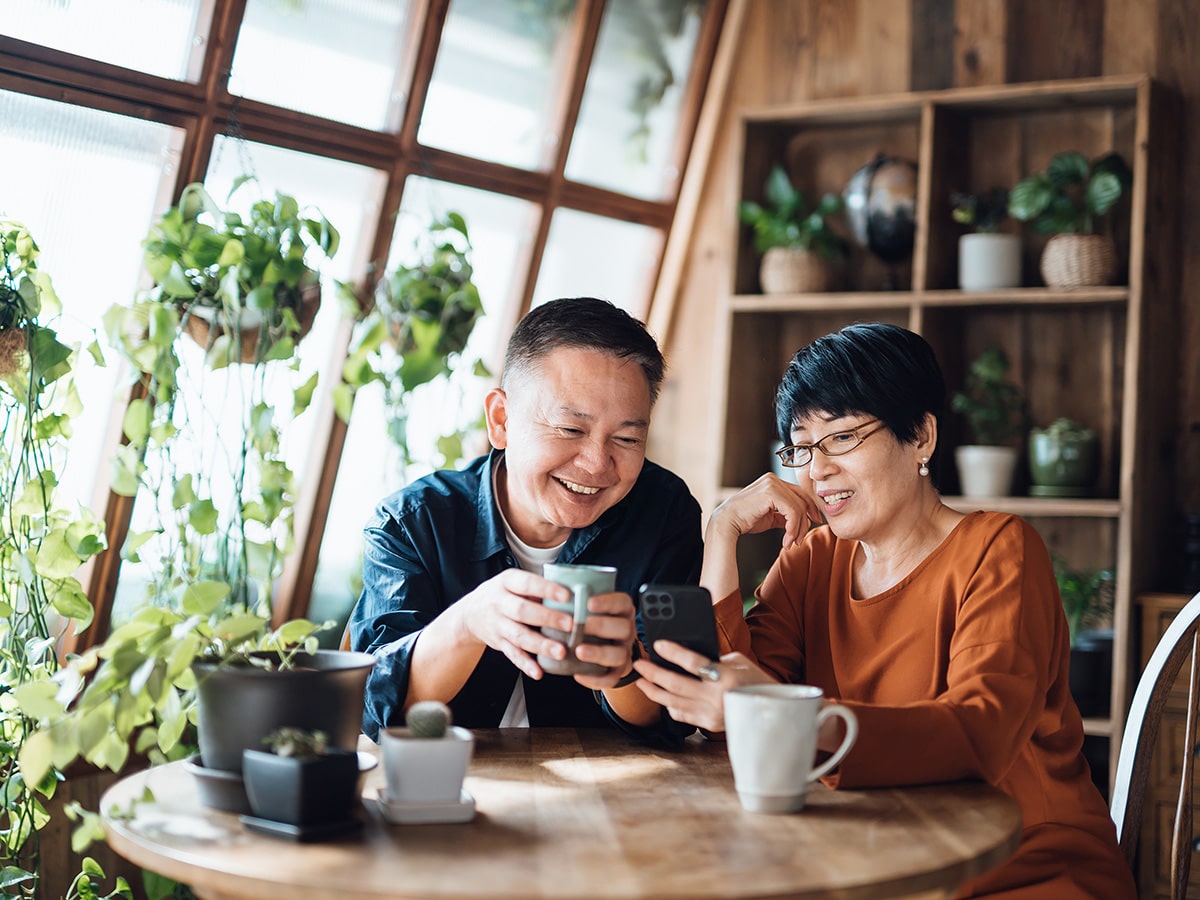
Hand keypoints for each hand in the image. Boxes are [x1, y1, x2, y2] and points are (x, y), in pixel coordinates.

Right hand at [457, 569, 578, 679]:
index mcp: (507, 582)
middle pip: (523, 611)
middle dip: (548, 618)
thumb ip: (537, 588)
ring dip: (541, 645)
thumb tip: (573, 594)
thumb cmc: (503, 594)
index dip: (546, 589)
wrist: (471, 613)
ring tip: (560, 652)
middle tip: (570, 624)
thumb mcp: (514, 582)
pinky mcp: (498, 643)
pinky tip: (539, 672)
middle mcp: (499, 603)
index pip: (527, 584)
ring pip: (519, 636)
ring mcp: (497, 625)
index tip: (566, 595)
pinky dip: (526, 664)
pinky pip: (512, 655)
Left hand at [570, 591, 637, 689]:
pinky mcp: (618, 671)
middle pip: (624, 627)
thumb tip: (553, 586)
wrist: (604, 646)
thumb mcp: (590, 607)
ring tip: (578, 651)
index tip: (588, 603)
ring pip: (619, 654)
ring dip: (598, 653)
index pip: (623, 602)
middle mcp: (627, 630)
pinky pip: (611, 678)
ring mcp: (624, 651)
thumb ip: (579, 599)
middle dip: (601, 626)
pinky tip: (578, 674)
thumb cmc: (591, 621)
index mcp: (622, 611)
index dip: (608, 602)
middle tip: (578, 626)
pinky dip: (595, 679)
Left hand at [632, 641, 775, 731]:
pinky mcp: (709, 725)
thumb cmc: (756, 681)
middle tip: (639, 664)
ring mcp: (711, 713)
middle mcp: (717, 697)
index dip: (673, 653)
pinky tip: (660, 696)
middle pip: (676, 684)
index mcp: (727, 677)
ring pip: (673, 701)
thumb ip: (715, 658)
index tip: (657, 645)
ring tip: (641, 680)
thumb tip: (687, 656)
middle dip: (653, 673)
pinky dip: (668, 705)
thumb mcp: (740, 662)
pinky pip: (681, 714)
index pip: (694, 663)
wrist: (772, 712)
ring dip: (654, 690)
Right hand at [707, 472, 821, 550]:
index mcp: (773, 482)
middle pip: (802, 500)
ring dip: (798, 529)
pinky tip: (786, 539)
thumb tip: (803, 521)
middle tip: (799, 540)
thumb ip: (784, 515)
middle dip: (805, 522)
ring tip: (790, 543)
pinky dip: (793, 528)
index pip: (799, 494)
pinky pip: (792, 511)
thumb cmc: (745, 520)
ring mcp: (772, 484)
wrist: (727, 523)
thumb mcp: (770, 516)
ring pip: (799, 507)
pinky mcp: (771, 492)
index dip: (810, 508)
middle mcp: (773, 479)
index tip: (813, 523)